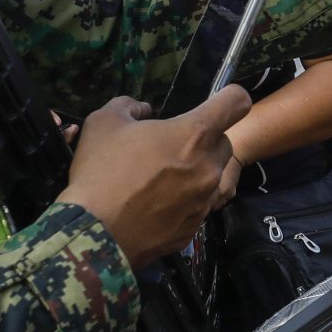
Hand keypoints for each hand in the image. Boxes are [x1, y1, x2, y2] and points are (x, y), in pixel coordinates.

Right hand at [65, 89, 249, 268]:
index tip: (216, 103)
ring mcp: (204, 201)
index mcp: (194, 135)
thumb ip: (128, 106)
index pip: (237, 102)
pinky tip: (154, 206)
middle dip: (203, 140)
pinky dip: (183, 202)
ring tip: (159, 180)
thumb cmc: (101, 171)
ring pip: (211, 177)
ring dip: (194, 172)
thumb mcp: (103, 122)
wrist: (95, 234)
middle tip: (169, 148)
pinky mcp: (194, 228)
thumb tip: (143, 110)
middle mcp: (209, 167)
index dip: (230, 97)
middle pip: (223, 142)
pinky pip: (197, 206)